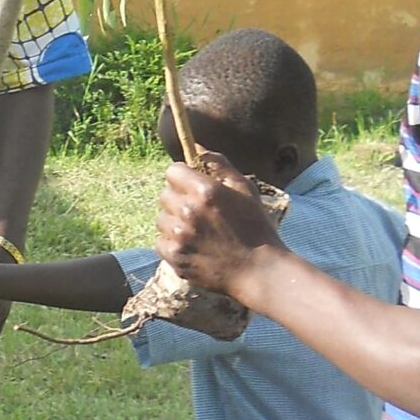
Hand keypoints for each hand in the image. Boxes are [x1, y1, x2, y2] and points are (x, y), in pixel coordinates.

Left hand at [156, 152, 282, 298]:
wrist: (259, 271)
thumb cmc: (256, 227)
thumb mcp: (245, 189)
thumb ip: (220, 165)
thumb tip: (197, 147)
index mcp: (205, 191)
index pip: (172, 171)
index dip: (182, 177)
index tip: (191, 184)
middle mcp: (187, 212)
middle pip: (164, 194)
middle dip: (178, 198)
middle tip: (199, 211)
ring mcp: (179, 236)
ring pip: (161, 219)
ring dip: (174, 222)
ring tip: (198, 231)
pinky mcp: (175, 257)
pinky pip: (160, 242)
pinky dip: (173, 243)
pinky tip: (194, 246)